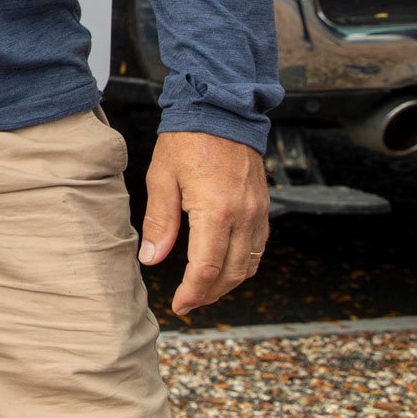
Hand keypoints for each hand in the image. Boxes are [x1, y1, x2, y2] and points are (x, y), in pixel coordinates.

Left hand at [139, 129, 269, 315]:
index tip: (179, 304)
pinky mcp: (264, 207)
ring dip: (228, 283)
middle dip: (210, 294)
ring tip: (203, 289)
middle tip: (188, 302)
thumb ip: (161, 222)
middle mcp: (244, 216)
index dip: (193, 292)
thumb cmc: (187, 141)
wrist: (221, 112)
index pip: (207, 268)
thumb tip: (152, 259)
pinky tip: (224, 266)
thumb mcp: (161, 179)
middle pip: (233, 273)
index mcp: (216, 211)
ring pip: (250, 264)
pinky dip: (243, 264)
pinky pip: (258, 247)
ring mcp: (259, 213)